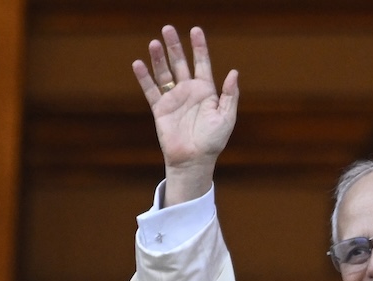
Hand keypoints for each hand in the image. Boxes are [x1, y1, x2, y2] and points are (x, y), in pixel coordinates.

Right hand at [132, 25, 239, 205]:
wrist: (194, 160)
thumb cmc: (213, 141)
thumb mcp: (226, 117)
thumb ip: (230, 95)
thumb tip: (234, 72)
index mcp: (206, 91)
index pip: (202, 63)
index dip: (199, 47)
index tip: (195, 30)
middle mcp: (189, 91)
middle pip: (180, 62)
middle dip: (174, 46)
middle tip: (168, 28)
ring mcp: (174, 99)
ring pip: (164, 73)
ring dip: (158, 58)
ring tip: (154, 42)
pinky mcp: (160, 109)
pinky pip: (151, 90)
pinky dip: (144, 77)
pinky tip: (138, 64)